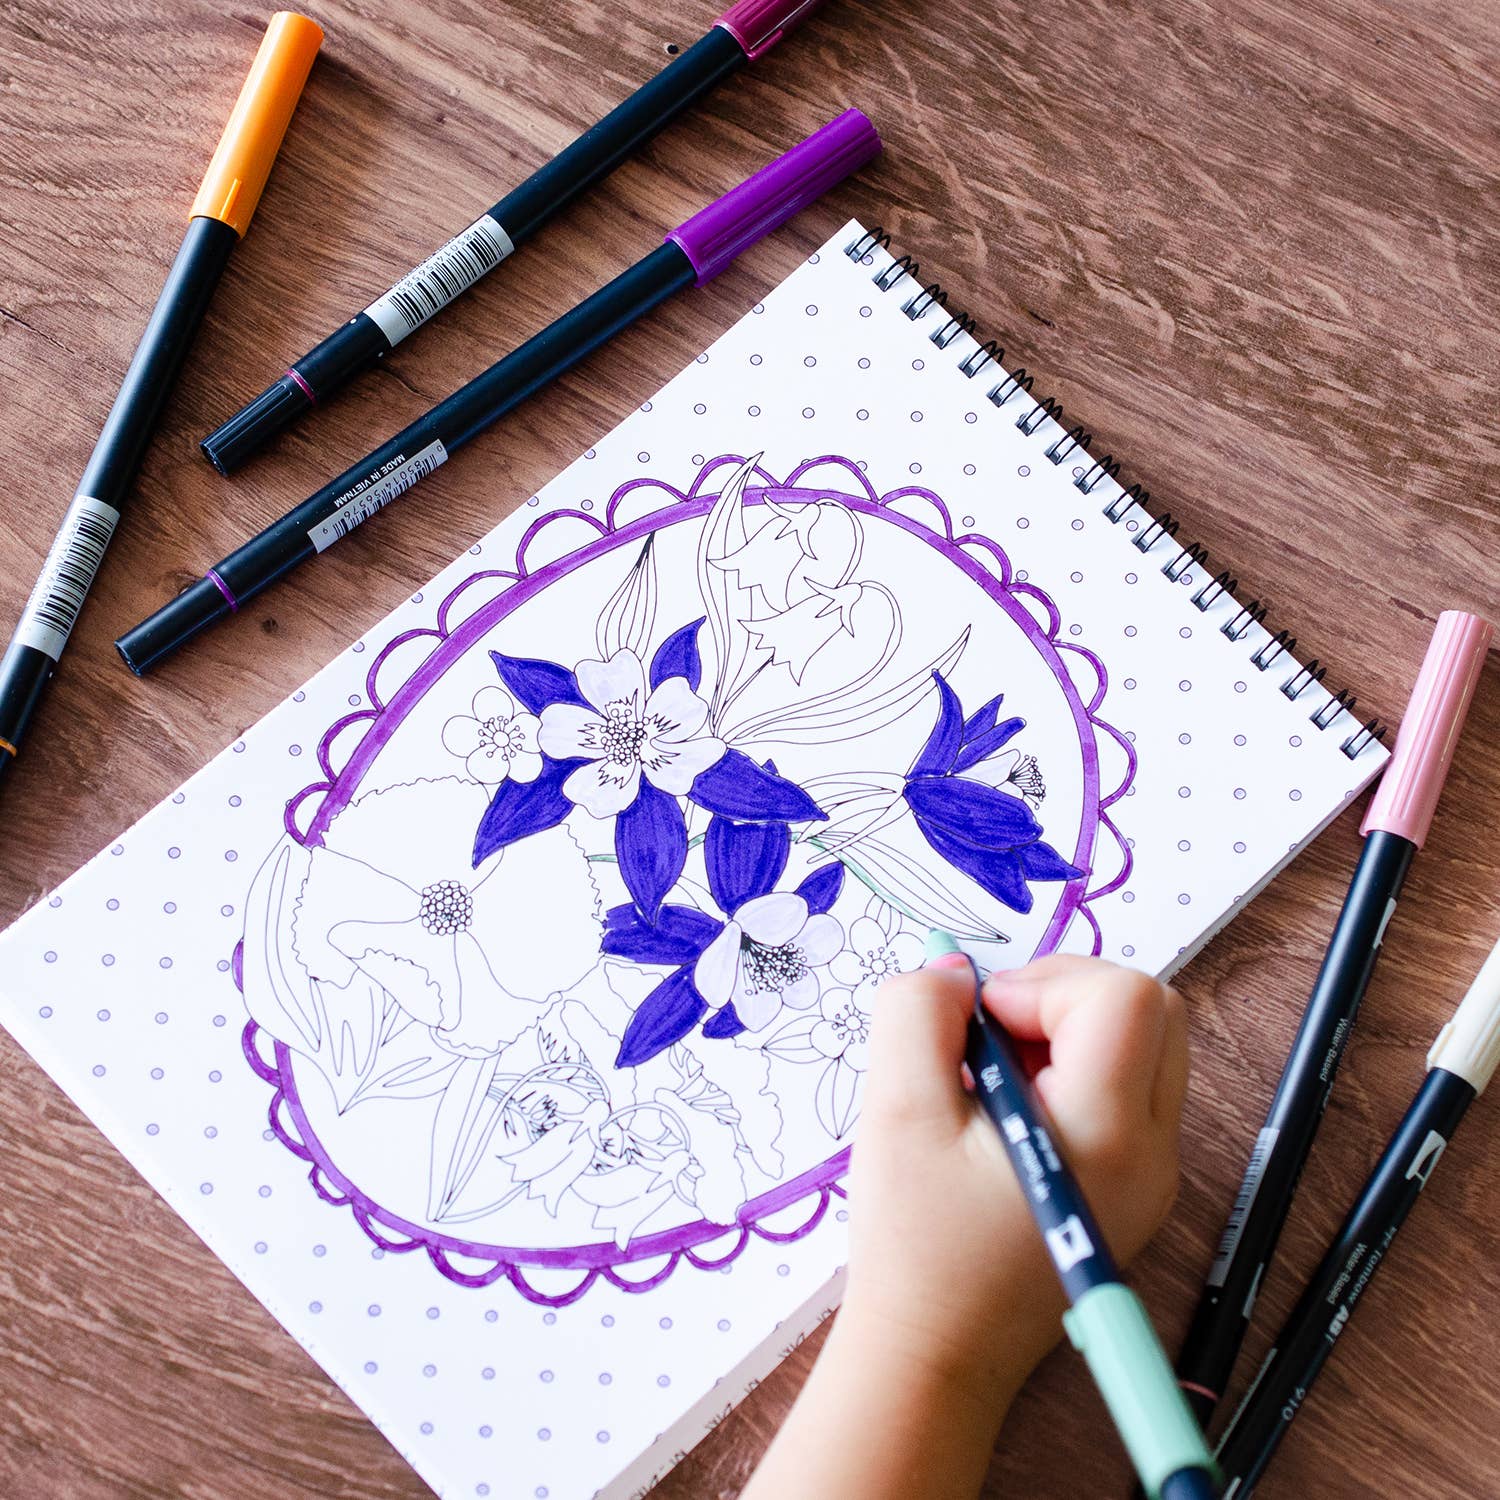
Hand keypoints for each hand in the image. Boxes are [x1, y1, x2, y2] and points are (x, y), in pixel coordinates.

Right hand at [840, 953, 1188, 1406]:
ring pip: (1143, 1043)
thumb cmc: (914, 1246)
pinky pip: (1126, 1087)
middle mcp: (1153, 1153)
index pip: (1121, 997)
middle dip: (1062, 995)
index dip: (1042, 981)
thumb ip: (917, 1014)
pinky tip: (1009, 1112)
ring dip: (1066, 1030)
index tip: (979, 1021)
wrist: (936, 1356)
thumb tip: (955, 971)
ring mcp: (1154, 1174)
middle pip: (1150, 1008)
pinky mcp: (1138, 1187)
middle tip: (991, 1037)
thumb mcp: (895, 1112)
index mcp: (1106, 1136)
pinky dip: (1072, 1069)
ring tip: (995, 1078)